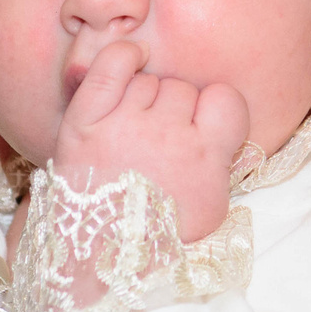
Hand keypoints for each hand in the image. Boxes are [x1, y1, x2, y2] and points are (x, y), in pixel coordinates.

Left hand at [51, 41, 248, 242]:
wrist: (98, 255)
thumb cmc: (158, 232)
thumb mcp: (211, 209)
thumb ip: (222, 164)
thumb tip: (220, 128)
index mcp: (204, 157)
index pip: (225, 99)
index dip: (214, 108)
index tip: (201, 127)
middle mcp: (167, 136)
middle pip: (182, 89)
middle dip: (174, 110)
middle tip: (158, 143)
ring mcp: (124, 125)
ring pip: (149, 80)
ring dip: (144, 98)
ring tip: (133, 133)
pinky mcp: (84, 122)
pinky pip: (112, 65)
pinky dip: (123, 56)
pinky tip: (131, 60)